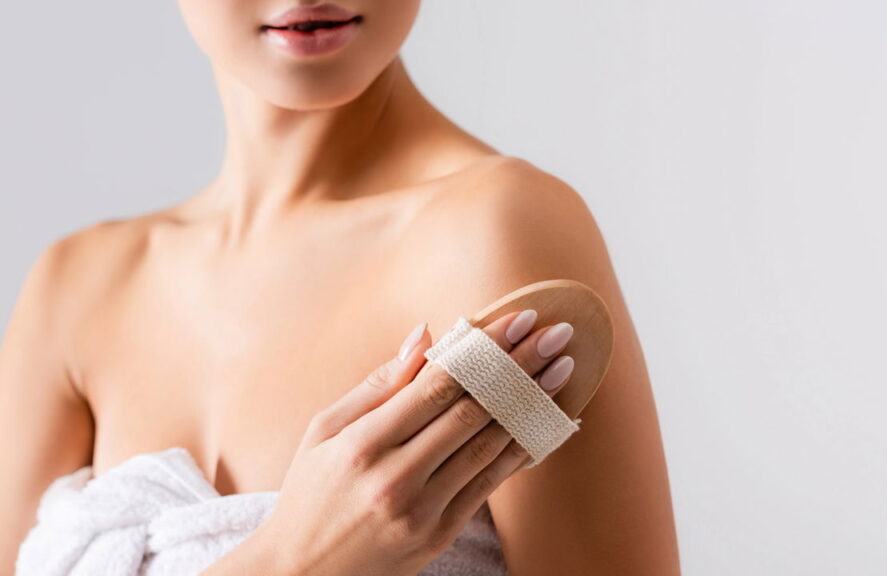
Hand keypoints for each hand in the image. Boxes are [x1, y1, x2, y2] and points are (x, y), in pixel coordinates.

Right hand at [255, 310, 575, 575]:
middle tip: (558, 335)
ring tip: (562, 371)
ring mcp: (421, 511)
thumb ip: (378, 383)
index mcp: (363, 443)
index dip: (485, 349)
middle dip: (520, 368)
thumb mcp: (324, 429)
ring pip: (488, 447)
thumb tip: (425, 335)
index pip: (437, 384)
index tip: (521, 319)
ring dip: (530, 405)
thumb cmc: (311, 490)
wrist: (304, 573)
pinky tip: (543, 423)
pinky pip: (489, 484)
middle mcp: (395, 478)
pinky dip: (519, 450)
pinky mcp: (439, 535)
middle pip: (472, 411)